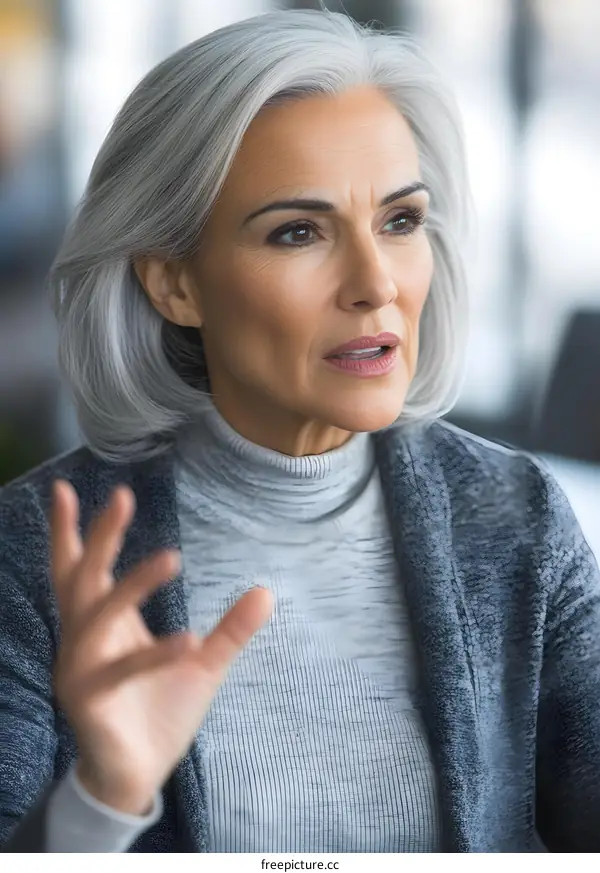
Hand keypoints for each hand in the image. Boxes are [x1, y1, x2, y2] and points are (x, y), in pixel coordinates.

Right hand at [50, 479, 272, 814]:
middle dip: (99, 537)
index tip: (65, 487)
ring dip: (132, 584)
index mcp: (104, 624)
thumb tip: (267, 590)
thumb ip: (231, 629)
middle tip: (122, 497)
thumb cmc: (161, 713)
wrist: (141, 776)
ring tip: (171, 558)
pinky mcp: (88, 702)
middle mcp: (84, 639)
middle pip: (82, 578)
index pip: (81, 568)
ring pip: (96, 616)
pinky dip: (153, 654)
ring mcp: (80, 669)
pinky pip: (120, 670)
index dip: (74, 531)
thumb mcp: (204, 663)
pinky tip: (189, 640)